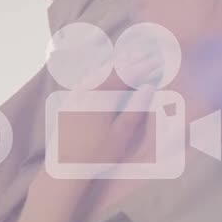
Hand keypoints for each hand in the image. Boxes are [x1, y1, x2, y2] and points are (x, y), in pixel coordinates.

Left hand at [47, 55, 162, 175]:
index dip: (143, 67)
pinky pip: (85, 80)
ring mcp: (73, 95)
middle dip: (129, 61)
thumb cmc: (96, 155)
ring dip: (114, 65)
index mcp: (100, 97)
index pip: (125, 76)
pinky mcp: (66, 102)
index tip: (157, 61)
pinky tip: (103, 73)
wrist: (64, 168)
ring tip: (129, 59)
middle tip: (146, 53)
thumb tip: (148, 88)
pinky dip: (99, 73)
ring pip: (97, 72)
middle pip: (111, 69)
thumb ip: (135, 110)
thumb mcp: (120, 135)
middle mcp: (85, 91)